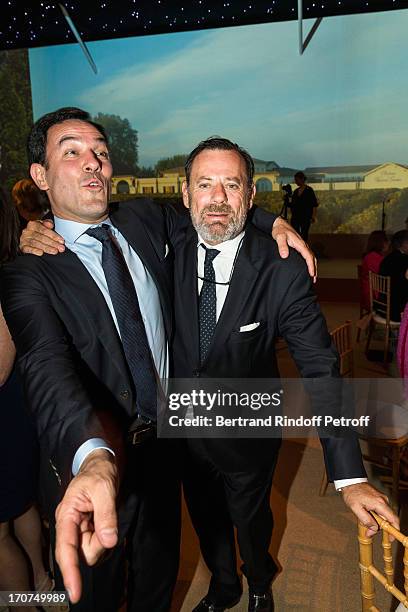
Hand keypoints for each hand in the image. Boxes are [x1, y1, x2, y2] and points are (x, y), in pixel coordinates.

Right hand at [20, 219, 64, 254]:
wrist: (29, 239)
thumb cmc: (39, 232)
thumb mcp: (44, 226)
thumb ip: (48, 223)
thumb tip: (50, 224)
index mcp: (33, 224)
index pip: (44, 230)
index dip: (54, 235)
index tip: (62, 241)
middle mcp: (27, 231)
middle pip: (41, 237)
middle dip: (52, 243)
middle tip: (61, 248)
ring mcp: (23, 239)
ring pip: (36, 243)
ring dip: (46, 248)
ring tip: (55, 251)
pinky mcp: (22, 247)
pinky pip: (28, 249)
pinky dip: (34, 251)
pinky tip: (41, 253)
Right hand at [55, 450, 117, 603]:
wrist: (102, 463)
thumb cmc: (99, 472)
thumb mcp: (104, 488)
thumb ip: (106, 515)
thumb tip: (109, 541)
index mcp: (66, 515)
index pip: (66, 549)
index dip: (70, 572)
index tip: (75, 592)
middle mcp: (69, 525)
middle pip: (81, 553)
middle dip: (97, 544)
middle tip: (108, 520)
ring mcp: (78, 529)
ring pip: (91, 551)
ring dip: (103, 541)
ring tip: (107, 517)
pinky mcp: (88, 530)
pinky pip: (98, 544)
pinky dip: (106, 538)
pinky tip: (107, 522)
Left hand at [271, 216, 316, 281]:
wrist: (279, 224)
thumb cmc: (279, 230)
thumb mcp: (279, 237)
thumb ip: (282, 246)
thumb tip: (285, 255)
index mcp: (300, 243)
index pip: (308, 256)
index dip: (311, 266)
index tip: (312, 274)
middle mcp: (303, 244)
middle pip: (312, 258)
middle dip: (314, 268)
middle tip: (314, 279)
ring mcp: (302, 245)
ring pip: (311, 257)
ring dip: (313, 266)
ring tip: (313, 276)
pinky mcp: (299, 246)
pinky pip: (307, 255)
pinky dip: (309, 262)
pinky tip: (307, 266)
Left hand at [341, 482, 398, 538]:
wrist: (350, 481)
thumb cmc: (352, 493)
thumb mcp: (355, 508)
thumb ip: (366, 520)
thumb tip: (373, 529)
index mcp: (379, 503)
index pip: (393, 519)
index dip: (394, 530)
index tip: (391, 538)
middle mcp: (384, 500)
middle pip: (387, 519)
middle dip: (379, 527)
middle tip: (368, 530)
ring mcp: (382, 499)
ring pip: (383, 516)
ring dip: (375, 521)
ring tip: (363, 518)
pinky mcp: (379, 499)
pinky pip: (380, 511)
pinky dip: (374, 516)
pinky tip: (366, 513)